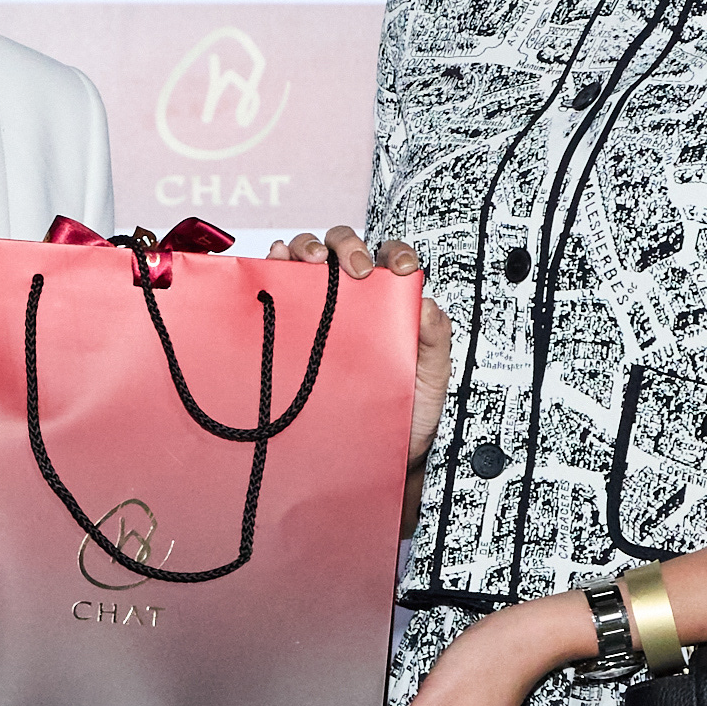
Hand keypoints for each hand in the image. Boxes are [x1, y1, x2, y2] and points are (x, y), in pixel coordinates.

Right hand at [276, 226, 452, 467]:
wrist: (373, 458)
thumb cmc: (405, 415)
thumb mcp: (430, 380)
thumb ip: (434, 342)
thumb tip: (427, 304)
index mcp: (387, 303)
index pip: (388, 260)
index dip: (394, 252)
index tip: (399, 269)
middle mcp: (349, 299)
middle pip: (341, 249)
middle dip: (346, 247)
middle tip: (354, 271)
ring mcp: (315, 311)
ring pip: (305, 259)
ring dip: (305, 248)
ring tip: (310, 263)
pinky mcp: (286, 330)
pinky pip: (275, 288)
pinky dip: (272, 267)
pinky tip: (275, 267)